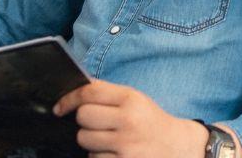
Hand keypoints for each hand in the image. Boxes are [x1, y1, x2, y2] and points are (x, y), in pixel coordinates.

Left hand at [53, 80, 210, 157]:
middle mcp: (129, 121)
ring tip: (110, 142)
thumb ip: (106, 94)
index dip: (68, 99)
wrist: (181, 148)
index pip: (88, 93)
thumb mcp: (134, 100)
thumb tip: (72, 91)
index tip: (60, 108)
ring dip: (92, 143)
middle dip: (85, 123)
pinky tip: (116, 154)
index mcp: (131, 99)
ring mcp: (127, 145)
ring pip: (85, 141)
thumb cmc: (151, 122)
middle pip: (82, 118)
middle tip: (98, 126)